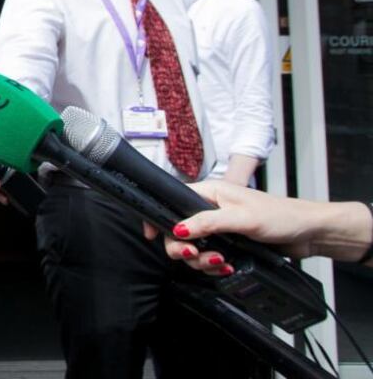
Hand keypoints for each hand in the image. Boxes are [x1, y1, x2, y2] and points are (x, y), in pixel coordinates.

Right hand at [144, 180, 319, 275]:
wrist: (307, 232)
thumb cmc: (281, 215)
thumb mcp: (242, 217)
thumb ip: (208, 222)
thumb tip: (179, 228)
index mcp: (210, 193)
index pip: (172, 201)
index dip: (160, 218)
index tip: (152, 234)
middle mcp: (211, 210)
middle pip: (178, 232)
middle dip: (183, 248)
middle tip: (195, 254)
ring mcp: (219, 229)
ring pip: (193, 249)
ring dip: (202, 261)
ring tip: (220, 262)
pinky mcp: (228, 245)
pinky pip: (208, 259)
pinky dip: (214, 267)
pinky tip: (226, 267)